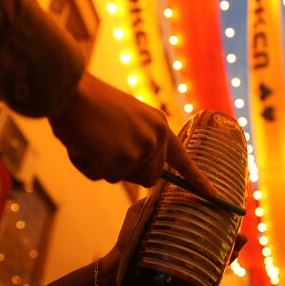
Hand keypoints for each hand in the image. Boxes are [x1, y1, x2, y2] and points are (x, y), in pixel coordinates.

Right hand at [49, 73, 215, 195]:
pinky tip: (82, 142)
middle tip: (104, 146)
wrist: (70, 89)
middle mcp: (156, 138)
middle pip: (147, 177)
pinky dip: (86, 164)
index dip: (197, 180)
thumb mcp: (125, 120)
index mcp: (159, 125)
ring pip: (122, 177)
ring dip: (103, 166)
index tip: (214, 196)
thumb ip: (136, 142)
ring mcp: (140, 150)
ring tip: (91, 138)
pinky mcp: (121, 160)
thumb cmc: (89, 103)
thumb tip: (137, 170)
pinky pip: (100, 175)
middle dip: (126, 170)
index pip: (182, 159)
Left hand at [101, 200, 247, 285]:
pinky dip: (226, 260)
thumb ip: (156, 197)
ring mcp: (192, 257)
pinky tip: (233, 253)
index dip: (219, 209)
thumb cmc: (130, 238)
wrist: (120, 267)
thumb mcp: (142, 211)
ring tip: (240, 241)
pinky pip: (214, 266)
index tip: (228, 202)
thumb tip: (167, 178)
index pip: (205, 215)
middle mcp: (190, 240)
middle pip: (217, 232)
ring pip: (219, 250)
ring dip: (233, 245)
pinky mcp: (191, 272)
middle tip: (238, 225)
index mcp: (181, 224)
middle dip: (231, 229)